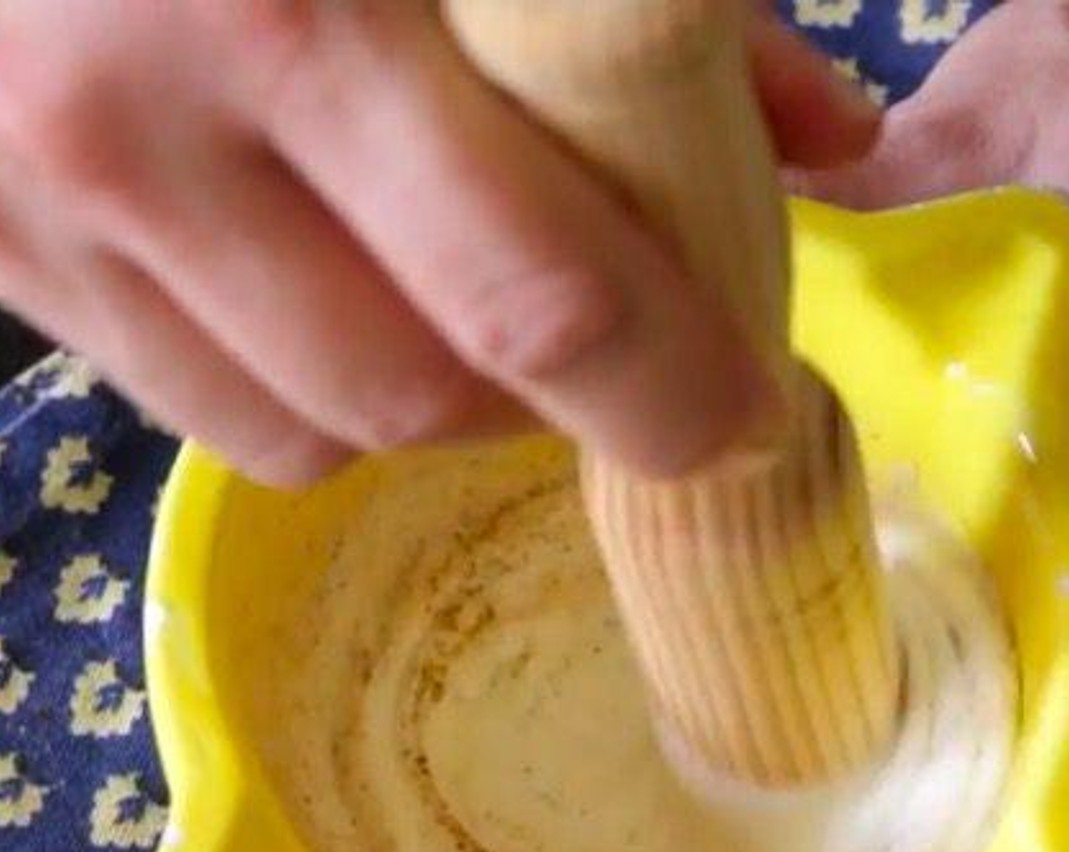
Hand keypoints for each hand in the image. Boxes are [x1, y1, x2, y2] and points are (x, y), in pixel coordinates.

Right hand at [0, 1, 876, 484]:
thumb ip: (670, 13)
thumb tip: (831, 143)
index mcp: (296, 13)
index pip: (534, 301)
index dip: (668, 391)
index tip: (746, 418)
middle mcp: (140, 136)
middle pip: (421, 402)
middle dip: (551, 406)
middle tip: (611, 355)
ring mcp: (42, 212)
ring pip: (307, 434)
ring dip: (427, 404)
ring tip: (460, 314)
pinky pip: (204, 411)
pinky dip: (306, 389)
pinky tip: (333, 293)